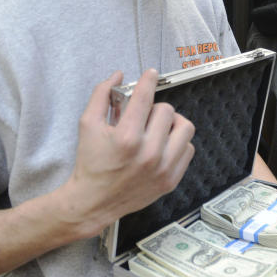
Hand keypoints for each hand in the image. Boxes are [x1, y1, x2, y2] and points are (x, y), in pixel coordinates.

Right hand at [66, 69, 195, 233]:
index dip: (148, 80)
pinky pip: (188, 149)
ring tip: (159, 127)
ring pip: (184, 128)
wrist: (94, 201)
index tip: (151, 75)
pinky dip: (178, 143)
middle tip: (144, 115)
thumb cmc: (91, 164)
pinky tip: (163, 145)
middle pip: (166, 110)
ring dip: (172, 123)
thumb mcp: (87, 125)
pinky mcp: (171, 180)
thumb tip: (117, 76)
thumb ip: (100, 95)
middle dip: (153, 108)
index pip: (145, 97)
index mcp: (127, 137)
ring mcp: (162, 168)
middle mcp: (148, 153)